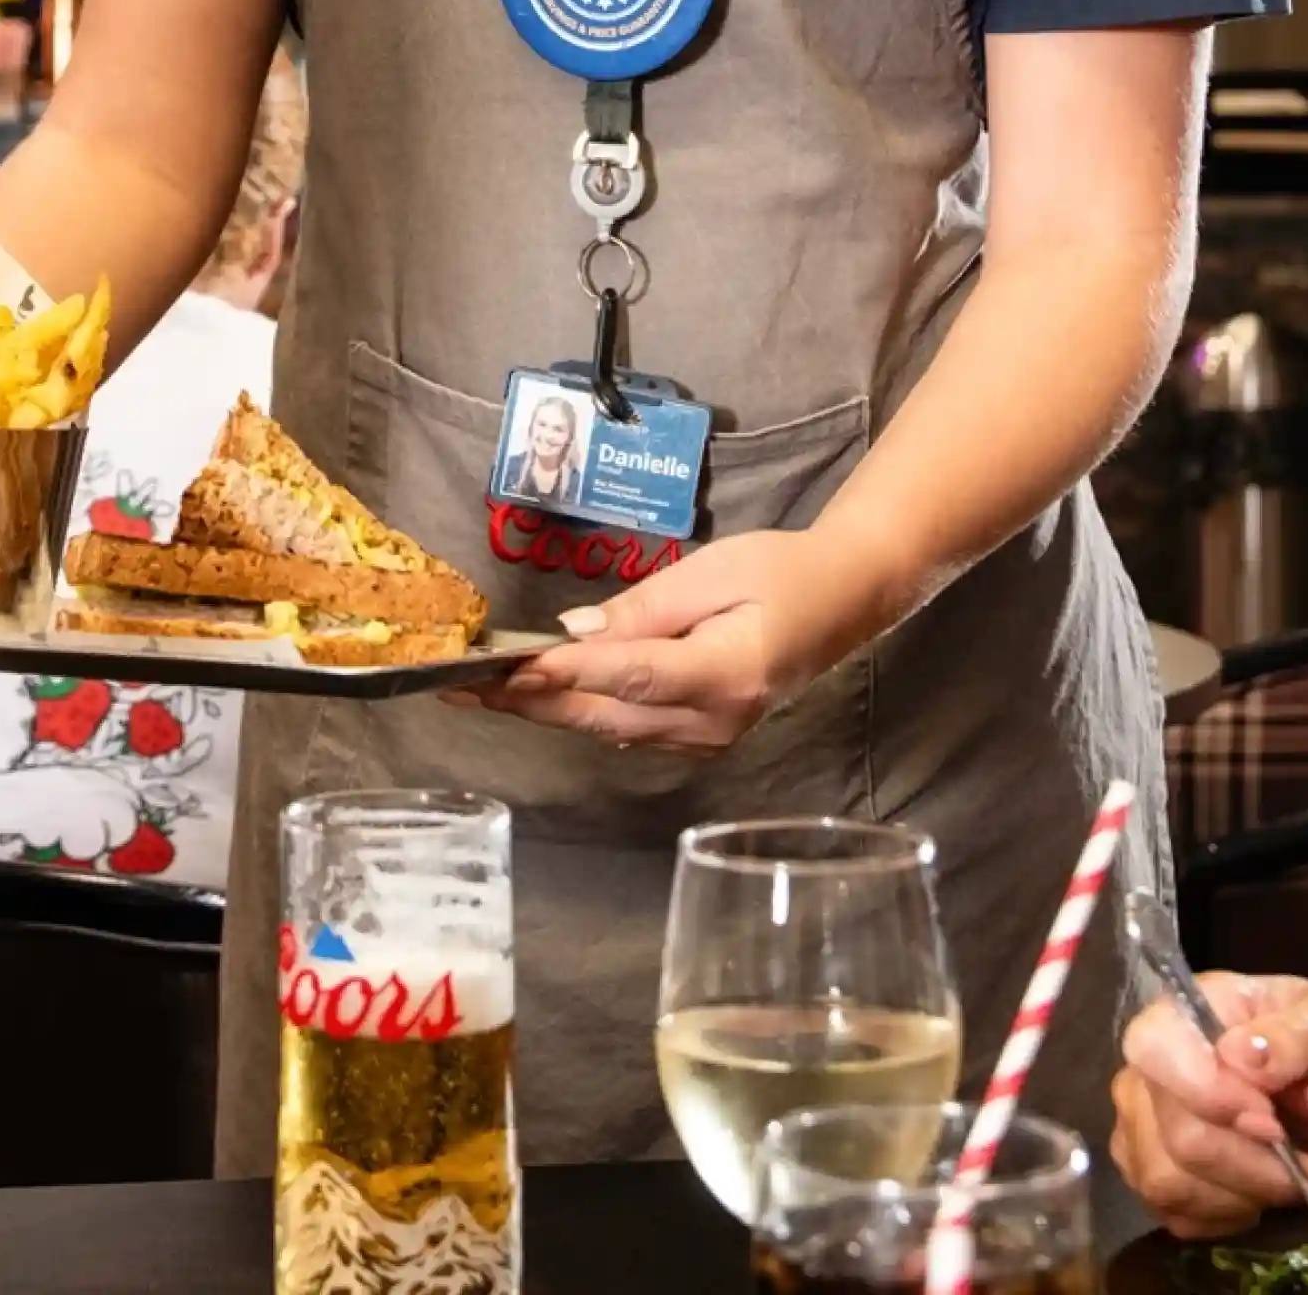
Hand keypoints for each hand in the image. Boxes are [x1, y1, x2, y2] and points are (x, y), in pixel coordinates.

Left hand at [465, 528, 869, 752]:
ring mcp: (708, 737)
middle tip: (464, 686)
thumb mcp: (712, 571)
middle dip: (530, 702)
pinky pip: (629, 728)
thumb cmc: (780, 571)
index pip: (628, 677)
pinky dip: (580, 711)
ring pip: (610, 729)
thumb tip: (573, 634)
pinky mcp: (701, 735)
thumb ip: (644, 607)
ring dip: (546, 710)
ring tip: (482, 691)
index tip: (506, 668)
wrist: (843, 601)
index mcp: (724, 674)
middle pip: (606, 716)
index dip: (563, 675)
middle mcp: (713, 720)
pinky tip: (538, 696)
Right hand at [1111, 975, 1307, 1239]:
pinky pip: (1176, 1213)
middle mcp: (1149, 1068)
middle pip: (1179, 1136)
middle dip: (1256, 1165)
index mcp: (1183, 1013)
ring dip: (1247, 1194)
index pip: (1155, 1052)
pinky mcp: (1154, 1171)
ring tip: (1292, 1178)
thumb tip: (1241, 1053)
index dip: (1210, 1097)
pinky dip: (1230, 1215)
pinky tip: (1261, 1190)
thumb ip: (1292, 1040)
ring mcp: (1145, 1123)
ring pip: (1171, 1183)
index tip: (1275, 1124)